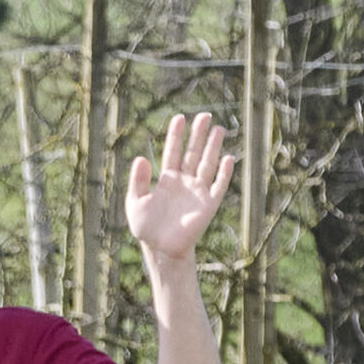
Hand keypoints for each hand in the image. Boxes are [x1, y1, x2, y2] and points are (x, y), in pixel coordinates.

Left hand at [126, 112, 235, 257]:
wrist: (160, 248)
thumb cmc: (146, 227)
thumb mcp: (135, 202)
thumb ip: (137, 181)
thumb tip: (141, 158)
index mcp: (166, 179)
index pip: (172, 152)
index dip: (176, 135)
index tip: (179, 118)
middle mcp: (184, 182)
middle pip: (192, 153)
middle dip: (198, 135)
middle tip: (204, 115)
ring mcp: (198, 191)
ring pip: (207, 164)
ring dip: (213, 147)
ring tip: (218, 129)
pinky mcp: (209, 204)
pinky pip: (219, 185)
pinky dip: (224, 172)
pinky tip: (228, 157)